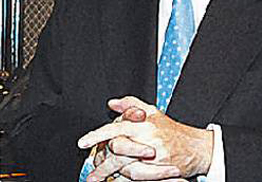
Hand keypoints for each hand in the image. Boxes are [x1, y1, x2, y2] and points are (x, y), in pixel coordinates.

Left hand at [78, 96, 211, 180]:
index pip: (114, 129)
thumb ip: (130, 104)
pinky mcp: (159, 170)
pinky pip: (138, 178)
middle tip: (91, 171)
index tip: (83, 143)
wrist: (195, 147)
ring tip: (98, 179)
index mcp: (141, 124)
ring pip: (126, 168)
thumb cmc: (170, 129)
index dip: (97, 136)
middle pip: (117, 152)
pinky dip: (125, 180)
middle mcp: (146, 140)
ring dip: (111, 174)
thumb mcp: (151, 111)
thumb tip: (111, 104)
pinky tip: (116, 180)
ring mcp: (153, 157)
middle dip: (102, 163)